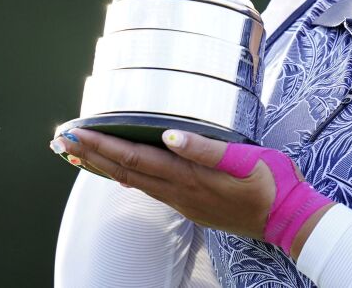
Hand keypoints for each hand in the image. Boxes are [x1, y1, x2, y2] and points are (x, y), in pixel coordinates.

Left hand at [49, 128, 334, 257]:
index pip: (134, 159)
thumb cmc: (272, 183)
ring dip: (104, 166)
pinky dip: (127, 178)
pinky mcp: (192, 205)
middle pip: (125, 173)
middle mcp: (180, 192)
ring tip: (80, 155)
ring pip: (133, 182)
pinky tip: (120, 175)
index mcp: (189, 177)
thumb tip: (168, 136)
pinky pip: (150, 189)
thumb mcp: (246, 159)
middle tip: (63, 141)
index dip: (103, 144)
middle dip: (92, 155)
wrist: (289, 219)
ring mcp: (185, 202)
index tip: (76, 132)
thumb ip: (206, 149)